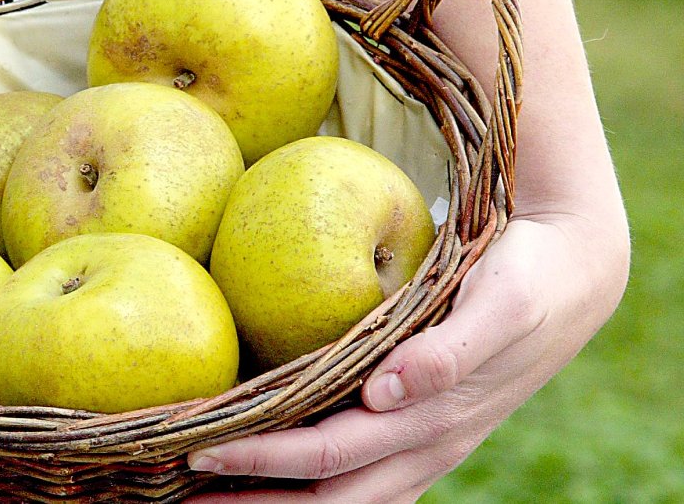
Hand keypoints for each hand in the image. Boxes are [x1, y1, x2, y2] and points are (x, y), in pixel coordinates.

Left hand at [186, 210, 628, 502]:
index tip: (198, 449)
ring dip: (278, 503)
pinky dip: (310, 486)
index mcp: (431, 420)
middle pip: (326, 498)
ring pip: (342, 499)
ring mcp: (425, 446)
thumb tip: (385, 393)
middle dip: (254, 503)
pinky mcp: (423, 432)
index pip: (326, 457)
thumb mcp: (499, 303)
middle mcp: (423, 445)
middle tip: (180, 489)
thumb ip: (447, 352)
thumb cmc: (526, 279)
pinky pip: (361, 479)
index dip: (261, 459)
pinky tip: (270, 476)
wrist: (572, 273)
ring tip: (213, 497)